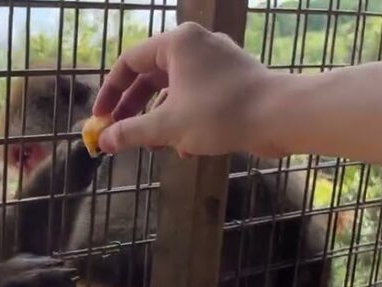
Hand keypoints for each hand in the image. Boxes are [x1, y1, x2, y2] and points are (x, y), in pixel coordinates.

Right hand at [93, 22, 279, 157]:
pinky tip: (185, 147)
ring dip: (158, 118)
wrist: (281, 116)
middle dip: (133, 109)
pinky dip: (184, 117)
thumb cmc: (220, 113)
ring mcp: (217, 60)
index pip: (129, 63)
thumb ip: (130, 132)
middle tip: (118, 134)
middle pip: (150, 76)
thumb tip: (103, 141)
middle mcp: (196, 44)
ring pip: (173, 88)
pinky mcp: (233, 78)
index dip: (109, 93)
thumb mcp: (166, 126)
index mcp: (177, 43)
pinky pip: (196, 95)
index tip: (100, 119)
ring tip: (151, 145)